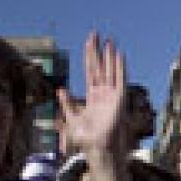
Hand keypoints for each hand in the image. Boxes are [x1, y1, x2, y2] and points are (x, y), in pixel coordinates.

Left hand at [58, 33, 129, 155]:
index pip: (90, 71)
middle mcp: (103, 92)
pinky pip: (120, 79)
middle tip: (96, 34)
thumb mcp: (72, 117)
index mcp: (92, 95)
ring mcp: (111, 94)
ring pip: (110, 70)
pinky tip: (119, 55)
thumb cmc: (86, 137)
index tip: (89, 43)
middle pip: (99, 66)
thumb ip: (67, 103)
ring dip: (110, 55)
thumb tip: (61, 89)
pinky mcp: (119, 98)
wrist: (97, 146)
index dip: (89, 57)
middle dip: (97, 50)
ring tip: (109, 40)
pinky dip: (120, 67)